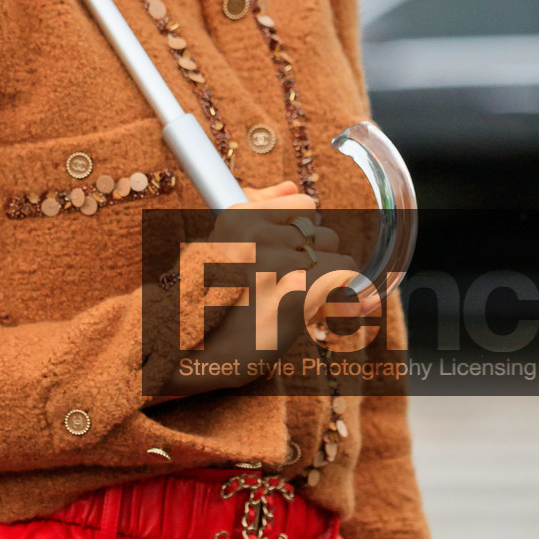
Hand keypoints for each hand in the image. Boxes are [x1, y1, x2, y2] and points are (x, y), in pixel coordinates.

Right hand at [200, 181, 379, 371]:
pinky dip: (345, 300)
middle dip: (315, 262)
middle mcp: (258, 233)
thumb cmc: (214, 302)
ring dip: (326, 283)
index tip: (282, 260)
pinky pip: (345, 281)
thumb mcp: (227, 246)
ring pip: (339, 258)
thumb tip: (290, 185)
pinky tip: (320, 312)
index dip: (301, 237)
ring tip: (291, 304)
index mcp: (239, 216)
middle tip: (284, 289)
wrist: (193, 354)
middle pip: (326, 233)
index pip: (306, 207)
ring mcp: (277, 262)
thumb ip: (260, 210)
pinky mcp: (297, 292)